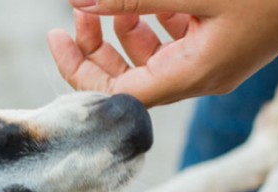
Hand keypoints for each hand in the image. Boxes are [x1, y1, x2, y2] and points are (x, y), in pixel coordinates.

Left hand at [47, 0, 277, 106]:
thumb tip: (78, 2)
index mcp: (192, 77)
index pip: (117, 96)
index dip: (79, 72)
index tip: (56, 34)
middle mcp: (198, 79)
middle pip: (128, 81)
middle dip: (96, 49)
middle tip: (77, 11)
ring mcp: (210, 64)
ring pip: (149, 61)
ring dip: (122, 33)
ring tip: (106, 3)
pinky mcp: (221, 46)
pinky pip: (173, 43)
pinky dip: (153, 23)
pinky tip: (148, 2)